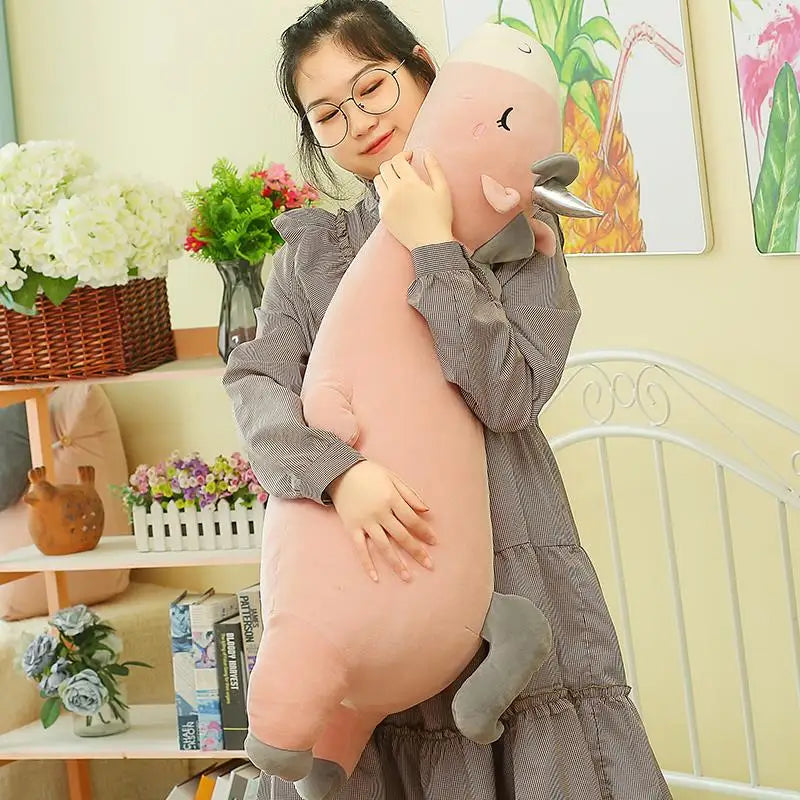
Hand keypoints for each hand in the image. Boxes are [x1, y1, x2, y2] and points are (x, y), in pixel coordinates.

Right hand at [326, 460, 436, 582]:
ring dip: (396, 563)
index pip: (412, 520)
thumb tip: (426, 510)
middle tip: (429, 565)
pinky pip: (360, 548)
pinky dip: (367, 563)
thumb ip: (410, 494)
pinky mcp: (351, 528)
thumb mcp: (392, 477)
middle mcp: (379, 512)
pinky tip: (375, 577)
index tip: (434, 542)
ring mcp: (365, 522)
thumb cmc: (369, 473)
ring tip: (407, 577)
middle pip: (402, 536)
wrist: (339, 471)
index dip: (424, 532)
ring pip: (384, 546)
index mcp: (391, 498)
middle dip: (417, 551)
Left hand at [374, 151, 454, 250]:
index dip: (403, 155)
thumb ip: (435, 169)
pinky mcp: (383, 215)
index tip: (410, 157)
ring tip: (397, 180)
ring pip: (378, 181)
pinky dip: (386, 193)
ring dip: (386, 176)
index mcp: (409, 183)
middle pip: (384, 168)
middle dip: (393, 163)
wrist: (430, 243)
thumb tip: (427, 154)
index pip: (398, 160)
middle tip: (402, 167)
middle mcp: (394, 191)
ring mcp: (386, 204)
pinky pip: (380, 197)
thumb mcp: (443, 190)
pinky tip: (397, 197)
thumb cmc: (440, 218)